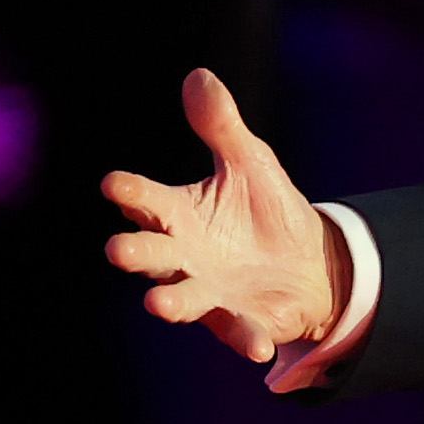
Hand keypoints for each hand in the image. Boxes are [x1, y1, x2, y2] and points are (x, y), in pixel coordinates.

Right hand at [101, 69, 349, 386]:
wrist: (309, 263)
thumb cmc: (265, 210)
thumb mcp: (249, 162)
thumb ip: (221, 126)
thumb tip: (199, 75)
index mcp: (177, 213)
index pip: (145, 199)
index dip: (128, 192)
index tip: (113, 184)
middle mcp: (183, 256)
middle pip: (150, 254)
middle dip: (134, 253)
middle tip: (118, 250)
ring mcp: (209, 291)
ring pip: (180, 298)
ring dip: (170, 302)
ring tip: (157, 303)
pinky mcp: (242, 321)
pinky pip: (239, 332)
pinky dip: (246, 338)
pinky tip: (258, 347)